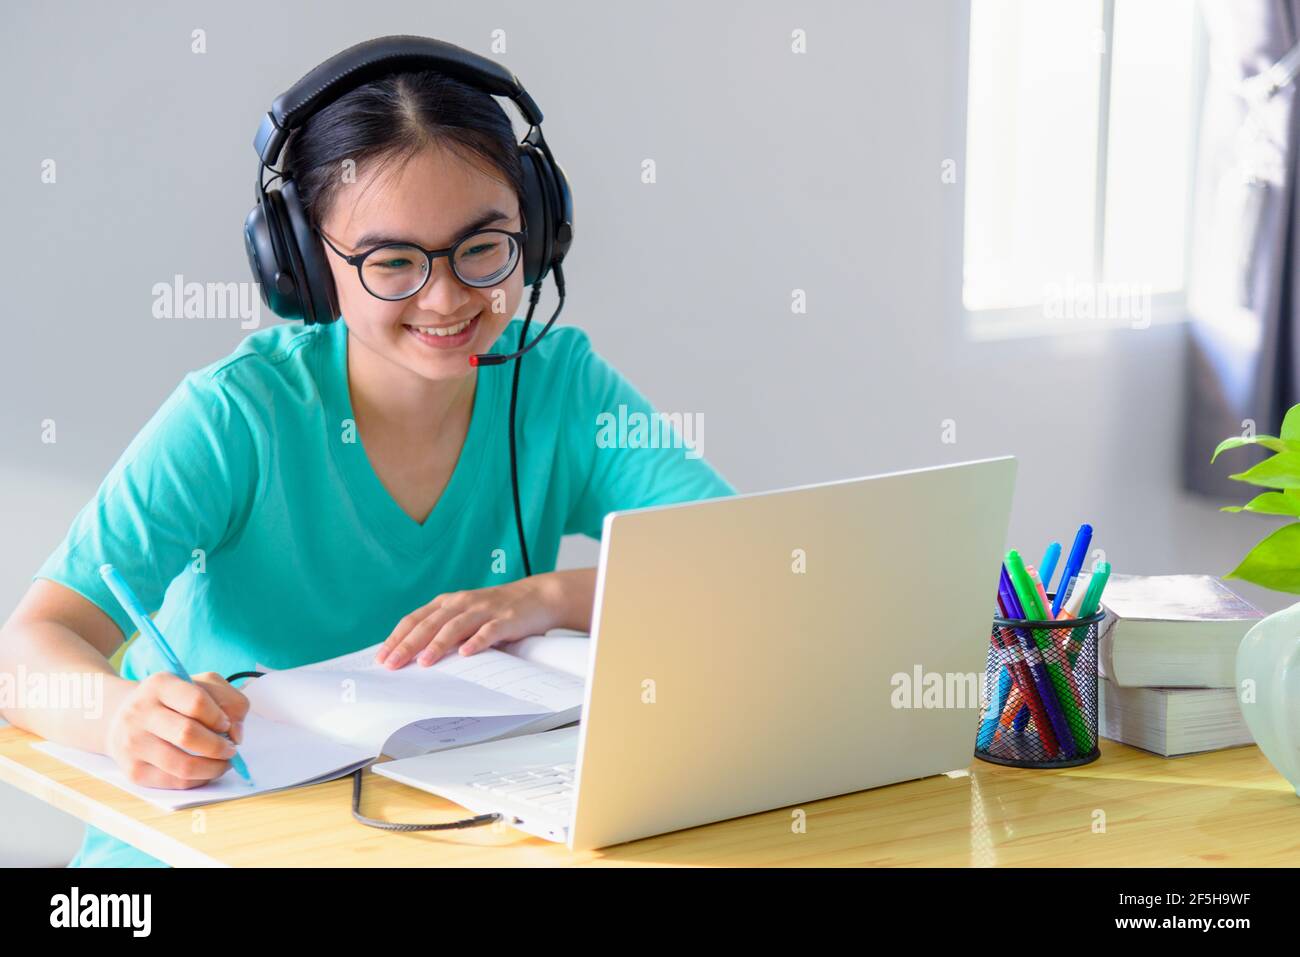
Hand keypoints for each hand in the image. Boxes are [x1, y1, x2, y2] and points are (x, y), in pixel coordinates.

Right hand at [104, 671, 249, 789]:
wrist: (123, 717)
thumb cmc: (174, 700)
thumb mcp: (202, 685)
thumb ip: (229, 700)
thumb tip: (236, 734)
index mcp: (160, 685)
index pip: (196, 702)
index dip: (219, 717)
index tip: (227, 725)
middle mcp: (140, 712)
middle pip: (187, 735)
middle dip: (219, 746)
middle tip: (231, 749)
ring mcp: (133, 743)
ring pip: (182, 765)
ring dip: (213, 768)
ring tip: (223, 763)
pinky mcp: (133, 771)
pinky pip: (174, 782)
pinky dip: (199, 780)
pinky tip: (206, 771)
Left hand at [376, 573, 579, 669]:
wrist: (537, 597)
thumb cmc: (496, 611)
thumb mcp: (465, 616)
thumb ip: (444, 630)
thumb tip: (412, 656)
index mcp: (448, 603)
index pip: (415, 619)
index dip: (397, 638)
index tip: (382, 658)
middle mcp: (462, 603)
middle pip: (430, 623)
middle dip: (409, 644)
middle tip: (393, 664)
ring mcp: (484, 610)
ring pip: (455, 626)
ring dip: (438, 644)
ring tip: (424, 662)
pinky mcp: (506, 618)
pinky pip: (489, 630)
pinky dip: (477, 641)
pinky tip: (467, 653)